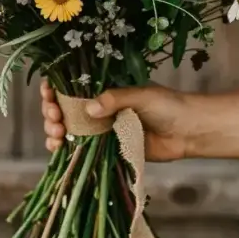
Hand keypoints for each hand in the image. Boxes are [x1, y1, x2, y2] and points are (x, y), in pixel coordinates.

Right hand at [40, 79, 190, 161]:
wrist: (190, 131)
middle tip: (55, 119)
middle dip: (52, 113)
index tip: (49, 95)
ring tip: (57, 135)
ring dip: (55, 132)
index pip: (72, 86)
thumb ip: (115, 99)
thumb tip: (88, 109)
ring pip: (69, 130)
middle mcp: (100, 108)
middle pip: (65, 110)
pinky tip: (58, 150)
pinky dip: (67, 150)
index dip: (55, 90)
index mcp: (105, 89)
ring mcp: (103, 129)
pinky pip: (82, 150)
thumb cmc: (169, 106)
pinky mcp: (109, 149)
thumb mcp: (141, 95)